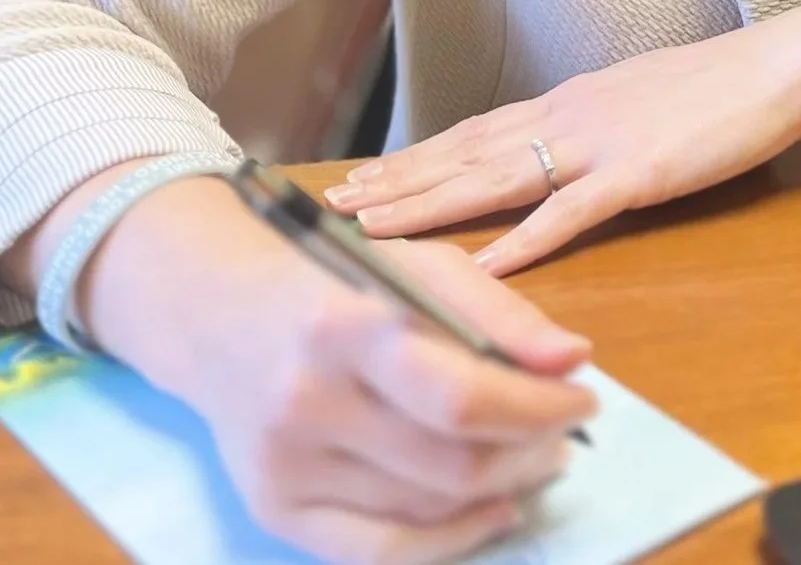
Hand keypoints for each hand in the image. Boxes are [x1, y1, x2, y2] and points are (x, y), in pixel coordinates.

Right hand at [62, 173, 598, 564]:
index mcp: (341, 325)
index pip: (458, 394)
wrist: (217, 317)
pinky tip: (492, 511)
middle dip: (530, 452)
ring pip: (424, 510)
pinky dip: (449, 540)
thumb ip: (497, 312)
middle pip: (448, 463)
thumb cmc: (332, 283)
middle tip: (564, 434)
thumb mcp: (414, 264)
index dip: (537, 408)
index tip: (583, 397)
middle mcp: (305, 402)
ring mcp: (284, 466)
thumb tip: (573, 361)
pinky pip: (379, 553)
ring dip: (502, 492)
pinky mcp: (273, 510)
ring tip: (535, 461)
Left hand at [329, 0, 800, 274]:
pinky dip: (520, 242)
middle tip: (338, 205)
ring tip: (375, 226)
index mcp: (570, 101)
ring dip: (430, 204)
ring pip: (495, 177)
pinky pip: (566, 213)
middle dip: (399, 182)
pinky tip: (481, 264)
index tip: (367, 175)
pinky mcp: (636, 174)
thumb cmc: (724, 86)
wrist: (782, 64)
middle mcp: (568, 116)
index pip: (476, 130)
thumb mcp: (641, 100)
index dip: (417, 155)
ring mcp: (598, 144)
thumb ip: (596, 127)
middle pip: (466, 152)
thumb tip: (562, 151)